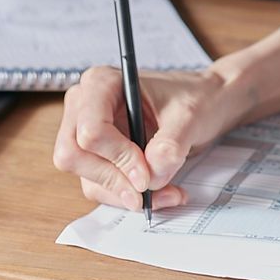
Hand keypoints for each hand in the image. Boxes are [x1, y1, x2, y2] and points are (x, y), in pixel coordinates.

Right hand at [52, 65, 244, 209]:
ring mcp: (87, 133)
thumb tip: (150, 176)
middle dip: (114, 179)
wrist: (205, 104)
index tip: (146, 174)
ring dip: (125, 194)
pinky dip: (127, 196)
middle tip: (148, 191)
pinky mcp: (97, 156)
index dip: (117, 157)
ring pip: (87, 177)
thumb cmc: (194, 97)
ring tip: (167, 192)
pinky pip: (100, 187)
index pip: (90, 130)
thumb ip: (170, 145)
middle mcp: (85, 106)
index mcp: (102, 83)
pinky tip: (160, 192)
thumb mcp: (189, 116)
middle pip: (74, 156)